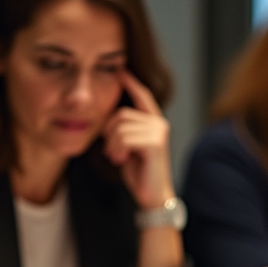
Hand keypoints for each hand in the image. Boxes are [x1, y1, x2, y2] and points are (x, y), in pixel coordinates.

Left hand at [102, 70, 173, 209]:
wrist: (151, 196)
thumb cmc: (139, 173)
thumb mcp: (128, 147)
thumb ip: (123, 130)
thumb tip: (108, 116)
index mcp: (154, 122)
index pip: (142, 95)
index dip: (131, 82)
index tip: (120, 70)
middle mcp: (159, 123)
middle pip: (121, 114)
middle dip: (109, 133)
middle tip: (111, 152)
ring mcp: (159, 132)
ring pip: (120, 127)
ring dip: (112, 145)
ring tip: (117, 158)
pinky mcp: (155, 144)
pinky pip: (125, 138)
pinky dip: (117, 150)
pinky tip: (121, 161)